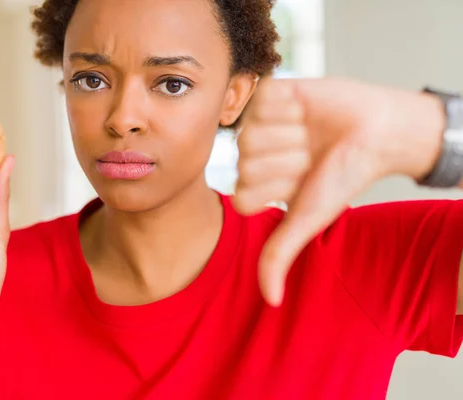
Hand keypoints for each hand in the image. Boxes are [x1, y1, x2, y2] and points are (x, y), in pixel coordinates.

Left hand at [233, 78, 443, 305]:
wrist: (375, 133)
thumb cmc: (342, 178)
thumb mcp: (309, 220)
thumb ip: (280, 255)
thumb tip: (271, 301)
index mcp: (255, 185)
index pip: (241, 198)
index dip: (278, 192)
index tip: (302, 184)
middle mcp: (251, 155)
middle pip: (244, 166)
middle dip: (287, 164)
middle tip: (310, 156)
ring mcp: (257, 123)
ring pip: (250, 135)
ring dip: (291, 137)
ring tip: (309, 134)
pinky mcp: (269, 93)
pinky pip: (262, 102)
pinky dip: (292, 108)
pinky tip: (305, 111)